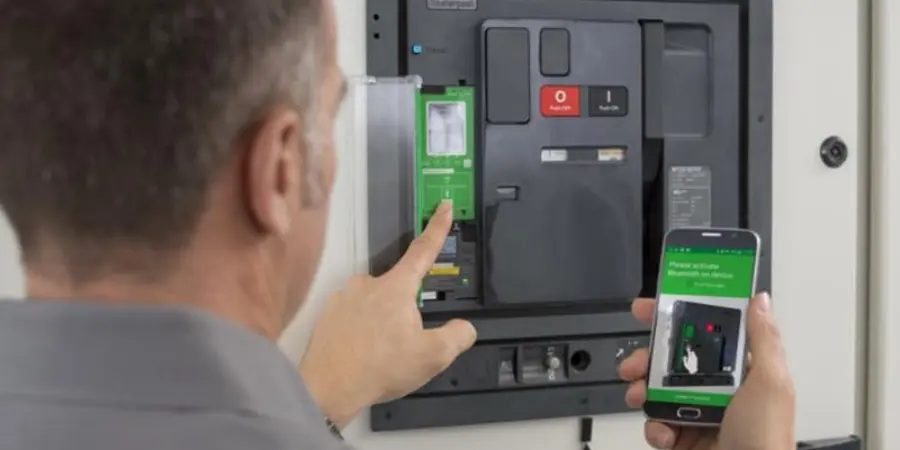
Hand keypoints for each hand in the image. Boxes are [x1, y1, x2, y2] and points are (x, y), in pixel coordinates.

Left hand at [299, 201, 476, 427]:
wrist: (328, 388)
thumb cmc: (378, 368)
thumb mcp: (433, 356)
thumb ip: (457, 336)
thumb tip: (464, 328)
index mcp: (397, 287)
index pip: (424, 250)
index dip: (438, 227)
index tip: (444, 206)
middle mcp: (368, 284)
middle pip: (400, 290)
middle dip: (407, 314)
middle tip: (404, 348)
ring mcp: (344, 298)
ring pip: (376, 306)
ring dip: (383, 325)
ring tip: (380, 357)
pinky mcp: (328, 315)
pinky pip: (354, 318)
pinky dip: (362, 334)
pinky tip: (363, 356)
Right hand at [619, 293, 795, 449]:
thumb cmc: (766, 438)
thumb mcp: (771, 383)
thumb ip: (763, 340)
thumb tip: (758, 299)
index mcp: (740, 373)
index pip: (705, 334)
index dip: (677, 318)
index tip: (651, 309)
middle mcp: (717, 391)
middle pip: (672, 361)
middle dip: (647, 357)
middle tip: (635, 362)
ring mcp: (697, 415)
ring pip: (657, 391)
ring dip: (641, 390)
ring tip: (637, 395)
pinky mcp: (682, 439)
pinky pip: (656, 424)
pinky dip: (653, 427)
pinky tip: (662, 432)